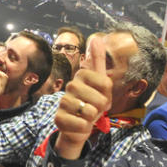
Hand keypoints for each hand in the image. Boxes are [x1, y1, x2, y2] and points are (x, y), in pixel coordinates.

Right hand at [53, 38, 110, 157]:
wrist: (79, 125)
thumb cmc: (92, 103)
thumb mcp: (101, 83)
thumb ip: (98, 61)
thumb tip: (96, 38)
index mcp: (82, 75)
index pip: (106, 84)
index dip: (108, 94)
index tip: (101, 96)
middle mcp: (71, 85)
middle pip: (100, 100)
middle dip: (101, 108)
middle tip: (94, 108)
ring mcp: (63, 101)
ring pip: (90, 112)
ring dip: (92, 119)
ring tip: (86, 116)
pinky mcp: (58, 118)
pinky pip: (82, 125)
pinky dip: (84, 128)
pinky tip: (79, 125)